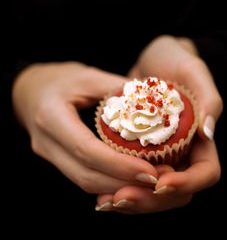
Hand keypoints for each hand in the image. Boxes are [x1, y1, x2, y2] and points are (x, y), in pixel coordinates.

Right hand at [12, 61, 158, 194]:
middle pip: (85, 175)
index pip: (86, 150)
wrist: (31, 89)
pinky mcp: (56, 159)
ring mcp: (49, 154)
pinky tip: (127, 177)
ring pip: (83, 181)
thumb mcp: (89, 77)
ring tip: (148, 181)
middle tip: (157, 180)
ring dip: (117, 186)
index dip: (119, 165)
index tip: (150, 172)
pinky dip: (106, 181)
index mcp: (51, 117)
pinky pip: (82, 176)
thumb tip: (155, 102)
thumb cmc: (60, 79)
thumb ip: (119, 89)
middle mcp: (46, 142)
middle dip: (123, 182)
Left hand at [96, 35, 222, 212]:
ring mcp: (161, 155)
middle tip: (120, 198)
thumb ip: (209, 99)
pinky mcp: (140, 153)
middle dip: (150, 199)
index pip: (204, 173)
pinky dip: (118, 187)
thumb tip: (208, 132)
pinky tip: (101, 192)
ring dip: (131, 200)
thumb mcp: (193, 71)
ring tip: (105, 202)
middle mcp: (182, 152)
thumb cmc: (175, 61)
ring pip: (152, 191)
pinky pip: (133, 179)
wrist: (152, 61)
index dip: (186, 183)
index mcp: (200, 140)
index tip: (160, 182)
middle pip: (175, 192)